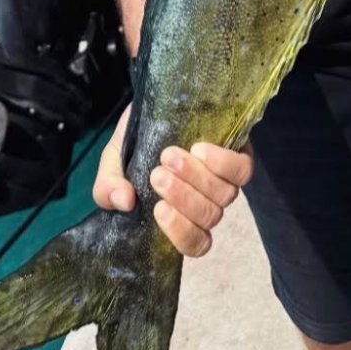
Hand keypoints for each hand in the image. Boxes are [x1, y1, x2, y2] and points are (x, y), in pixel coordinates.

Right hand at [92, 103, 253, 256]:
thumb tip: (123, 201)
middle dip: (183, 198)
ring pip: (225, 195)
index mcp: (180, 216)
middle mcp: (207, 203)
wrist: (153, 105)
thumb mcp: (111, 165)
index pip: (195, 244)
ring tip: (169, 157)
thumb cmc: (133, 145)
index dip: (182, 234)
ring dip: (196, 177)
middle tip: (157, 175)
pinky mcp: (239, 154)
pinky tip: (199, 150)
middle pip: (209, 217)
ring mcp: (225, 180)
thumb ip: (108, 187)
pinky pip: (242, 169)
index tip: (158, 209)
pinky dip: (222, 162)